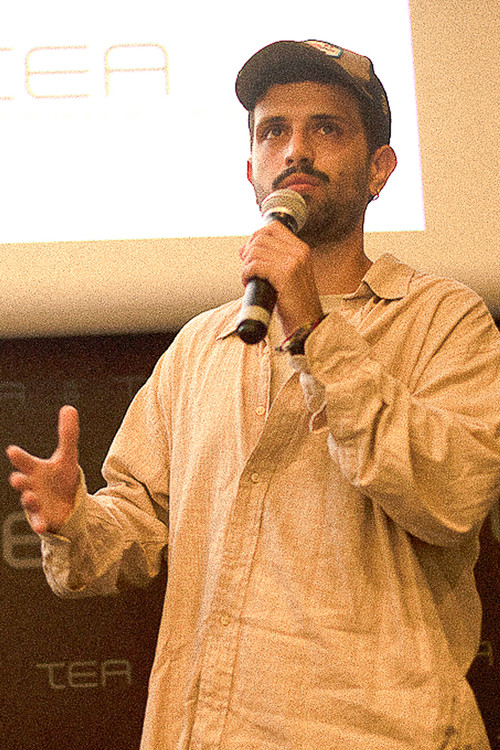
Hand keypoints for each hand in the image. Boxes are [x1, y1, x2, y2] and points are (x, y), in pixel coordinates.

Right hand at [6, 405, 79, 534]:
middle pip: (22, 482)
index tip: (12, 451)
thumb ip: (68, 434)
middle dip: (19, 480)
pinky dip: (39, 524)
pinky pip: (38, 523)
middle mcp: (31, 486)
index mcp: (35, 470)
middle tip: (17, 478)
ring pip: (28, 502)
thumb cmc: (61, 478)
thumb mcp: (68, 456)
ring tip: (30, 496)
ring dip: (28, 500)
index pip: (25, 461)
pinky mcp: (43, 519)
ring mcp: (35, 504)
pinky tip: (41, 526)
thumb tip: (69, 407)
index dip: (19, 456)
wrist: (67, 503)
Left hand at [239, 221, 323, 337]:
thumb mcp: (287, 276)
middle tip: (247, 270)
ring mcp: (293, 262)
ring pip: (255, 250)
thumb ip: (271, 260)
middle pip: (261, 237)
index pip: (273, 227)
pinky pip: (255, 265)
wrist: (306, 325)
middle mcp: (299, 252)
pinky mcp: (284, 274)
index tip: (250, 253)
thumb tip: (244, 249)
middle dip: (248, 253)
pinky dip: (246, 273)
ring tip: (249, 279)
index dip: (256, 237)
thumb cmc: (294, 304)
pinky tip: (249, 283)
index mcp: (301, 249)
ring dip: (246, 265)